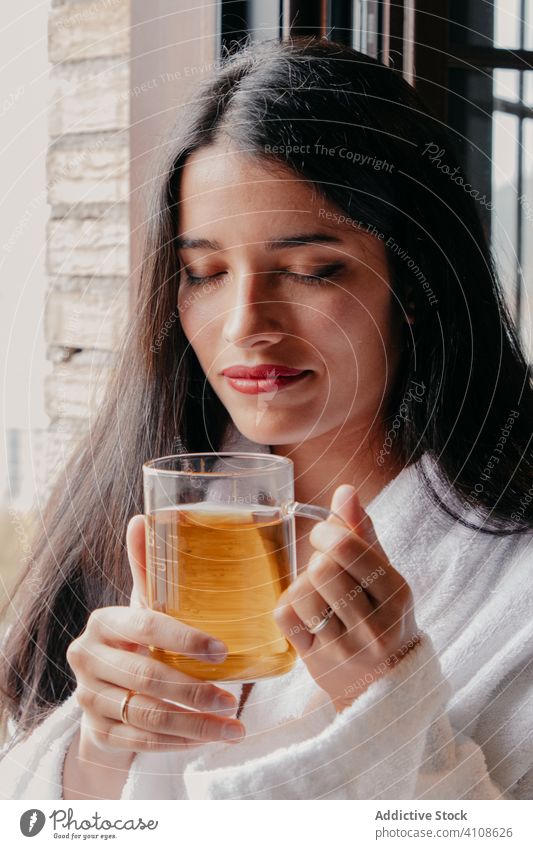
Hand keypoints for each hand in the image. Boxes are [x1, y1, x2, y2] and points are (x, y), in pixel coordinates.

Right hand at [66, 515, 245, 756]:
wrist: (104, 688)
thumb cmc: (134, 638)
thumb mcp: (141, 605)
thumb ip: (146, 567)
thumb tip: (144, 516)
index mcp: (103, 623)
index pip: (144, 625)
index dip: (183, 638)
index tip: (221, 650)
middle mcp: (88, 660)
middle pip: (146, 677)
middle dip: (195, 690)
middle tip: (233, 697)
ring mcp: (89, 698)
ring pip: (146, 716)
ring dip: (194, 724)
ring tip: (234, 726)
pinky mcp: (97, 731)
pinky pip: (140, 743)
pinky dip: (178, 743)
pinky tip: (207, 739)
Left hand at [273, 485, 419, 711]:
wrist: (385, 687)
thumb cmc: (381, 618)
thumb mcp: (384, 576)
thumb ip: (363, 533)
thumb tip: (345, 491)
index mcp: (397, 595)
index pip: (350, 549)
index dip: (326, 533)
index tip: (323, 536)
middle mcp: (375, 625)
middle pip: (322, 569)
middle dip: (316, 559)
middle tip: (321, 565)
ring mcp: (345, 648)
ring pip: (301, 592)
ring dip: (302, 585)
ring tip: (318, 595)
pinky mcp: (316, 663)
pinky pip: (284, 616)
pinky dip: (288, 607)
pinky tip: (305, 614)